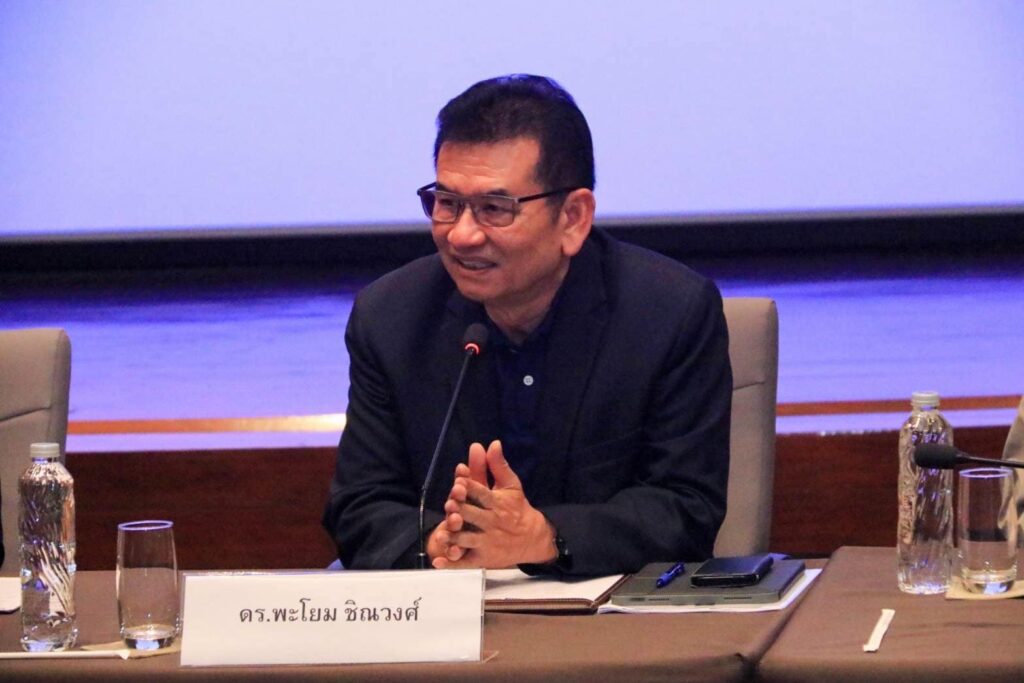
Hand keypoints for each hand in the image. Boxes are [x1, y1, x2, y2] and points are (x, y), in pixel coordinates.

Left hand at [432, 440, 555, 568]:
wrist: (532, 538)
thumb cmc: (517, 508)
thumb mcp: (511, 485)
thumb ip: (498, 465)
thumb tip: (493, 443)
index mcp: (497, 503)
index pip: (482, 494)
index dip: (469, 488)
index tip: (458, 482)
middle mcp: (491, 523)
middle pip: (472, 516)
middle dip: (460, 511)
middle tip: (449, 506)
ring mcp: (486, 542)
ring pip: (467, 540)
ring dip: (455, 537)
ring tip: (442, 534)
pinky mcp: (483, 558)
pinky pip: (465, 562)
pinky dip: (452, 563)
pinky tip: (439, 562)